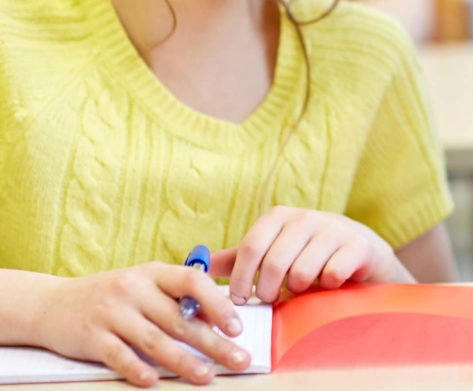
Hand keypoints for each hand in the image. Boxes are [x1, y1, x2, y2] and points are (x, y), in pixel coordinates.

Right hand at [32, 264, 248, 386]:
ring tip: (207, 376)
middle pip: (180, 319)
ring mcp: (111, 313)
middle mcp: (133, 289)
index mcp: (153, 273)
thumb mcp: (145, 285)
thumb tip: (219, 317)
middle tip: (239, 360)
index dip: (218, 304)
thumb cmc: (112, 296)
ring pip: (155, 340)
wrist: (51, 304)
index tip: (237, 328)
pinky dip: (136, 369)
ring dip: (184, 361)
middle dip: (213, 343)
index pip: (193, 282)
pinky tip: (152, 381)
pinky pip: (118, 355)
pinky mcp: (91, 337)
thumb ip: (178, 297)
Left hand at [212, 206, 407, 304]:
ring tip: (303, 290)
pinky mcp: (359, 244)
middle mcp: (307, 217)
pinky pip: (333, 274)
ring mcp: (335, 229)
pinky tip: (330, 285)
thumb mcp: (274, 253)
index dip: (242, 278)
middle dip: (269, 290)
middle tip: (272, 300)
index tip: (242, 300)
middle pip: (274, 262)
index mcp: (280, 216)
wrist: (363, 253)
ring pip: (303, 271)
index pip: (251, 247)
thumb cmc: (310, 256)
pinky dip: (328, 287)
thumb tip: (200, 265)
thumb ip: (240, 260)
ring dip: (299, 290)